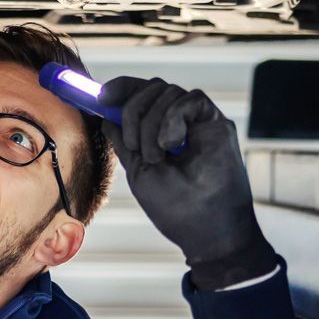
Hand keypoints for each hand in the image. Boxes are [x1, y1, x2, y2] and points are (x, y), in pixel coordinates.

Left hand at [100, 77, 260, 266]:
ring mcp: (198, 122)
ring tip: (157, 156)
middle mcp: (179, 123)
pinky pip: (191, 98)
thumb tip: (105, 116)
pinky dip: (174, 117)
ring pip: (168, 91)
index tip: (102, 97)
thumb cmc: (176, 208)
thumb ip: (125, 143)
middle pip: (152, 88)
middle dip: (133, 110)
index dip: (121, 89)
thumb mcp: (139, 171)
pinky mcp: (217, 123)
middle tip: (135, 146)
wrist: (207, 230)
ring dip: (152, 122)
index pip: (139, 96)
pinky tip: (172, 144)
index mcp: (158, 133)